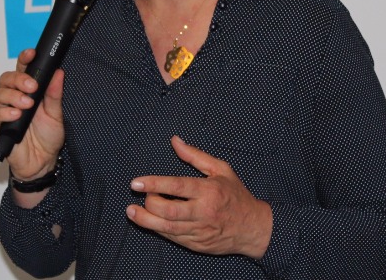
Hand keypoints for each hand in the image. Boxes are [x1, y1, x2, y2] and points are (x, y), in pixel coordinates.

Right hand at [0, 48, 64, 182]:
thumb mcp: (56, 113)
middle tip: (32, 87)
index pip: (22, 69)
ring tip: (26, 104)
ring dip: (12, 96)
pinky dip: (4, 113)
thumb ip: (54, 94)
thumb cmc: (48, 136)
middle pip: (6, 79)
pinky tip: (16, 115)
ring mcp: (5, 111)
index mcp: (29, 90)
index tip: (31, 54)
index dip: (24, 59)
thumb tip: (58, 72)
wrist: (43, 162)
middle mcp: (15, 98)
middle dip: (18, 80)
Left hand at [126, 136, 272, 258]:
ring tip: (132, 211)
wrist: (253, 229)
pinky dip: (158, 230)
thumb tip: (175, 141)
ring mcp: (200, 231)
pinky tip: (150, 222)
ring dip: (146, 220)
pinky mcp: (197, 244)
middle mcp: (203, 212)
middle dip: (149, 203)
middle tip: (139, 195)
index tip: (136, 182)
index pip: (177, 186)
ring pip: (167, 228)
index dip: (154, 184)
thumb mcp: (221, 169)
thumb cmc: (236, 195)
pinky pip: (173, 238)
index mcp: (209, 191)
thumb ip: (195, 156)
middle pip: (169, 210)